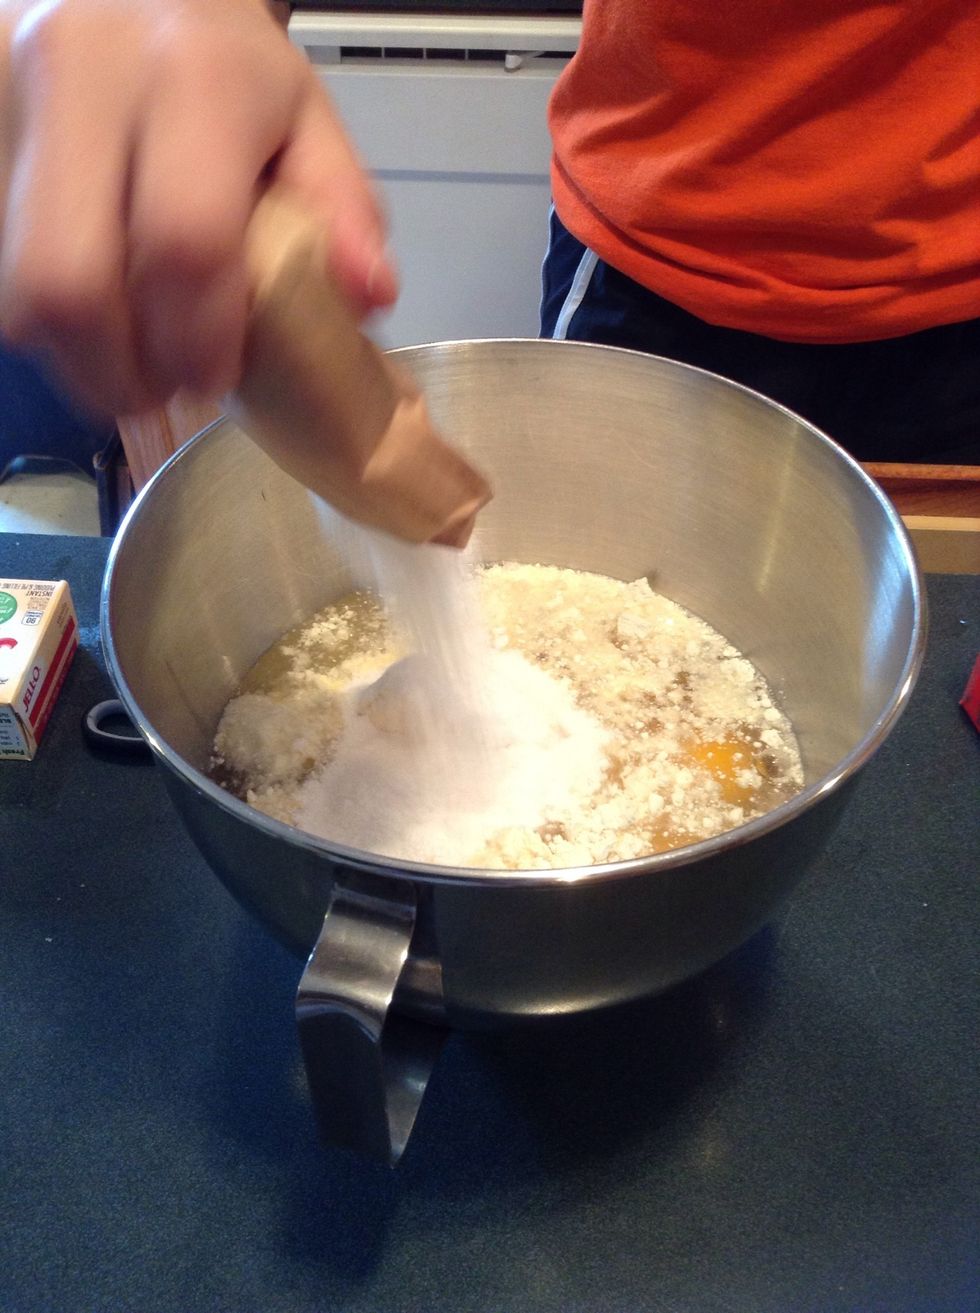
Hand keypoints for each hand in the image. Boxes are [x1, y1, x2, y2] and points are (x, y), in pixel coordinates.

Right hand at [0, 0, 396, 414]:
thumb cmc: (225, 66)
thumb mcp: (305, 118)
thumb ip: (344, 208)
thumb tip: (367, 297)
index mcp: (193, 79)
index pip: (184, 240)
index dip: (197, 337)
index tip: (215, 379)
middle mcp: (87, 82)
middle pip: (69, 278)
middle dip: (116, 368)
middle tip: (161, 389)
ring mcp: (19, 110)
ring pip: (18, 285)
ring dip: (75, 354)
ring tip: (130, 362)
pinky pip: (3, 269)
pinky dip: (52, 318)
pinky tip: (100, 315)